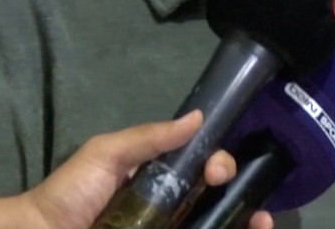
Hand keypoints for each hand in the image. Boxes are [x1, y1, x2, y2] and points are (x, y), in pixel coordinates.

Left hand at [23, 111, 274, 228]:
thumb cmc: (72, 194)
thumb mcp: (107, 153)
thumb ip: (150, 137)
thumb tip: (197, 117)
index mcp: (160, 185)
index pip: (203, 172)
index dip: (219, 166)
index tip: (218, 168)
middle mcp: (171, 212)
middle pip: (219, 204)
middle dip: (244, 198)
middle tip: (247, 203)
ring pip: (219, 226)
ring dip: (248, 221)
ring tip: (262, 223)